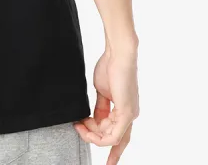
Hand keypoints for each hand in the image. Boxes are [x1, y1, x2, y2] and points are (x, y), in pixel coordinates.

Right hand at [73, 45, 138, 164]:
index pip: (119, 136)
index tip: (107, 163)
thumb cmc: (110, 66)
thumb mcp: (102, 91)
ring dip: (92, 135)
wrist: (118, 54)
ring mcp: (130, 115)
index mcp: (124, 109)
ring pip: (111, 139)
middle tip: (78, 130)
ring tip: (79, 124)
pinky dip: (100, 136)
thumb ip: (99, 107)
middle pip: (114, 140)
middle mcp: (130, 115)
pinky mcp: (127, 113)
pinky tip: (87, 128)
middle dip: (96, 142)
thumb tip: (93, 121)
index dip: (112, 151)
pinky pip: (114, 135)